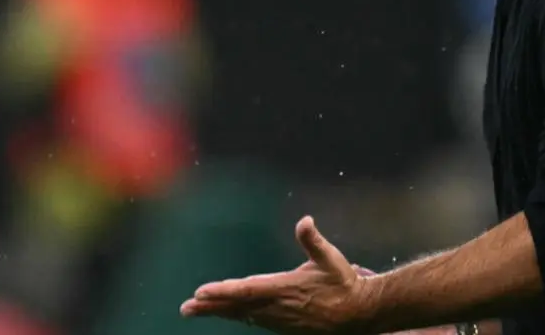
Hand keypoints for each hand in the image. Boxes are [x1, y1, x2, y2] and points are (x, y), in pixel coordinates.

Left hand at [181, 216, 374, 333]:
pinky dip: (235, 315)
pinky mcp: (283, 326)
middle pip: (237, 307)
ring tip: (194, 309)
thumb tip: (304, 220)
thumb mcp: (331, 259)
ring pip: (242, 315)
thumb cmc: (344, 284)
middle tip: (185, 308)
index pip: (247, 290)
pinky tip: (225, 312)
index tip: (201, 292)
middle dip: (210, 307)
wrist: (358, 315)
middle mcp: (277, 307)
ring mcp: (279, 320)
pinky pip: (252, 320)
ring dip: (218, 311)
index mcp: (285, 289)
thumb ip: (313, 241)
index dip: (223, 291)